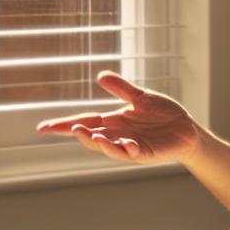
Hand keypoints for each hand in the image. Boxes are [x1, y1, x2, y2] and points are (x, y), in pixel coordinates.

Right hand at [36, 71, 200, 164]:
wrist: (187, 130)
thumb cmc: (163, 115)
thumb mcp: (141, 97)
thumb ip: (122, 89)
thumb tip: (101, 75)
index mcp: (114, 121)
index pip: (85, 122)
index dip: (64, 125)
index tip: (43, 128)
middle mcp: (118, 135)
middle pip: (92, 136)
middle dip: (79, 134)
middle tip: (68, 128)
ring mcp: (131, 146)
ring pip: (109, 147)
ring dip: (99, 143)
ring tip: (88, 134)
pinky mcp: (146, 153)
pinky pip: (134, 153)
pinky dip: (129, 148)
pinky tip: (127, 143)